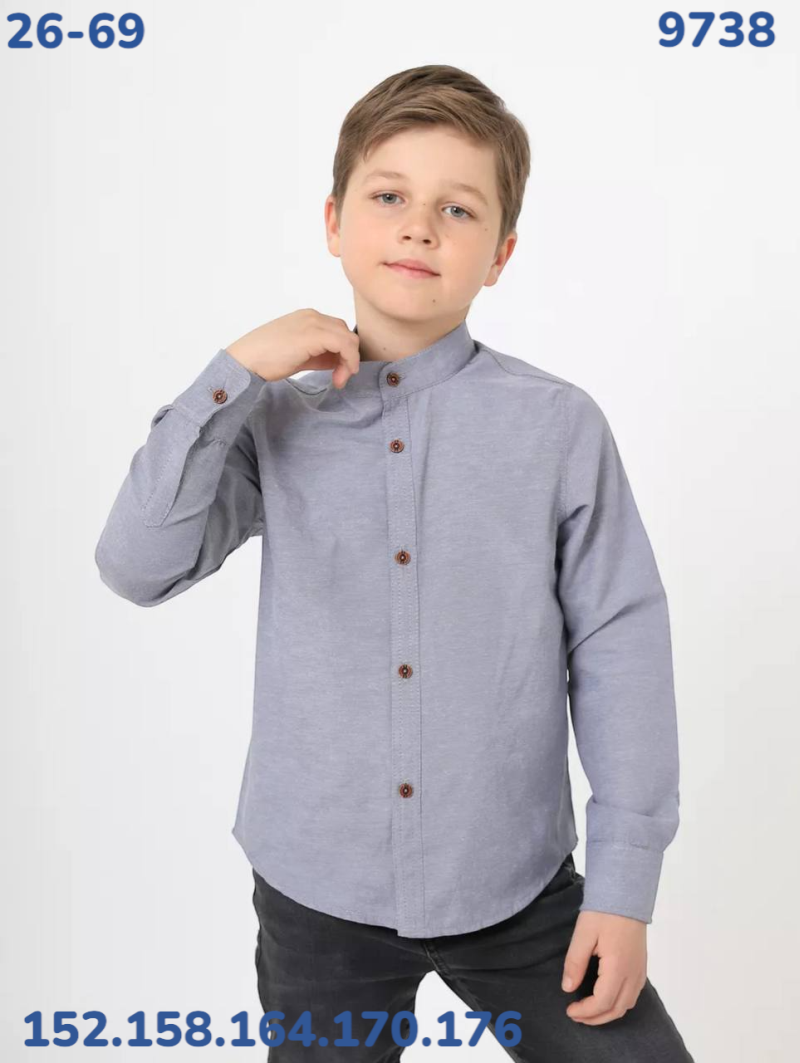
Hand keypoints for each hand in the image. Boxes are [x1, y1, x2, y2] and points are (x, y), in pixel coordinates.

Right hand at [225, 308, 360, 389]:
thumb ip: (319, 355)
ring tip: (338, 380)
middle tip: (339, 378)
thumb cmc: (265, 359)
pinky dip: (348, 361)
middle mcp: (312, 316)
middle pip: (345, 333)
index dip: (344, 353)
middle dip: (349, 357)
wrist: (246, 360)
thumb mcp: (299, 355)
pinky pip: (344, 345)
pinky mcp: (314, 335)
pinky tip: (340, 376)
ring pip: (349, 338)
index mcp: (307, 317)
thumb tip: (338, 362)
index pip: (337, 331)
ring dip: (349, 361)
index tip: (338, 374)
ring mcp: (313, 323)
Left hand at [561, 910, 647, 1024]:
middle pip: (617, 1009)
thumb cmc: (604, 912)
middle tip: (576, 1015)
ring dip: (608, 1012)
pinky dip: (618, 1003)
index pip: (603, 1002)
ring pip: (627, 1005)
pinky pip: (633, 994)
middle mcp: (633, 974)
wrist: (626, 894)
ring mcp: (640, 971)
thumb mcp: (583, 934)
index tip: (569, 1010)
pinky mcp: (641, 966)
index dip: (585, 1012)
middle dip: (595, 1018)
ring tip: (588, 1010)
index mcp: (618, 968)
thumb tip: (568, 988)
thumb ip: (575, 962)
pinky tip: (605, 997)